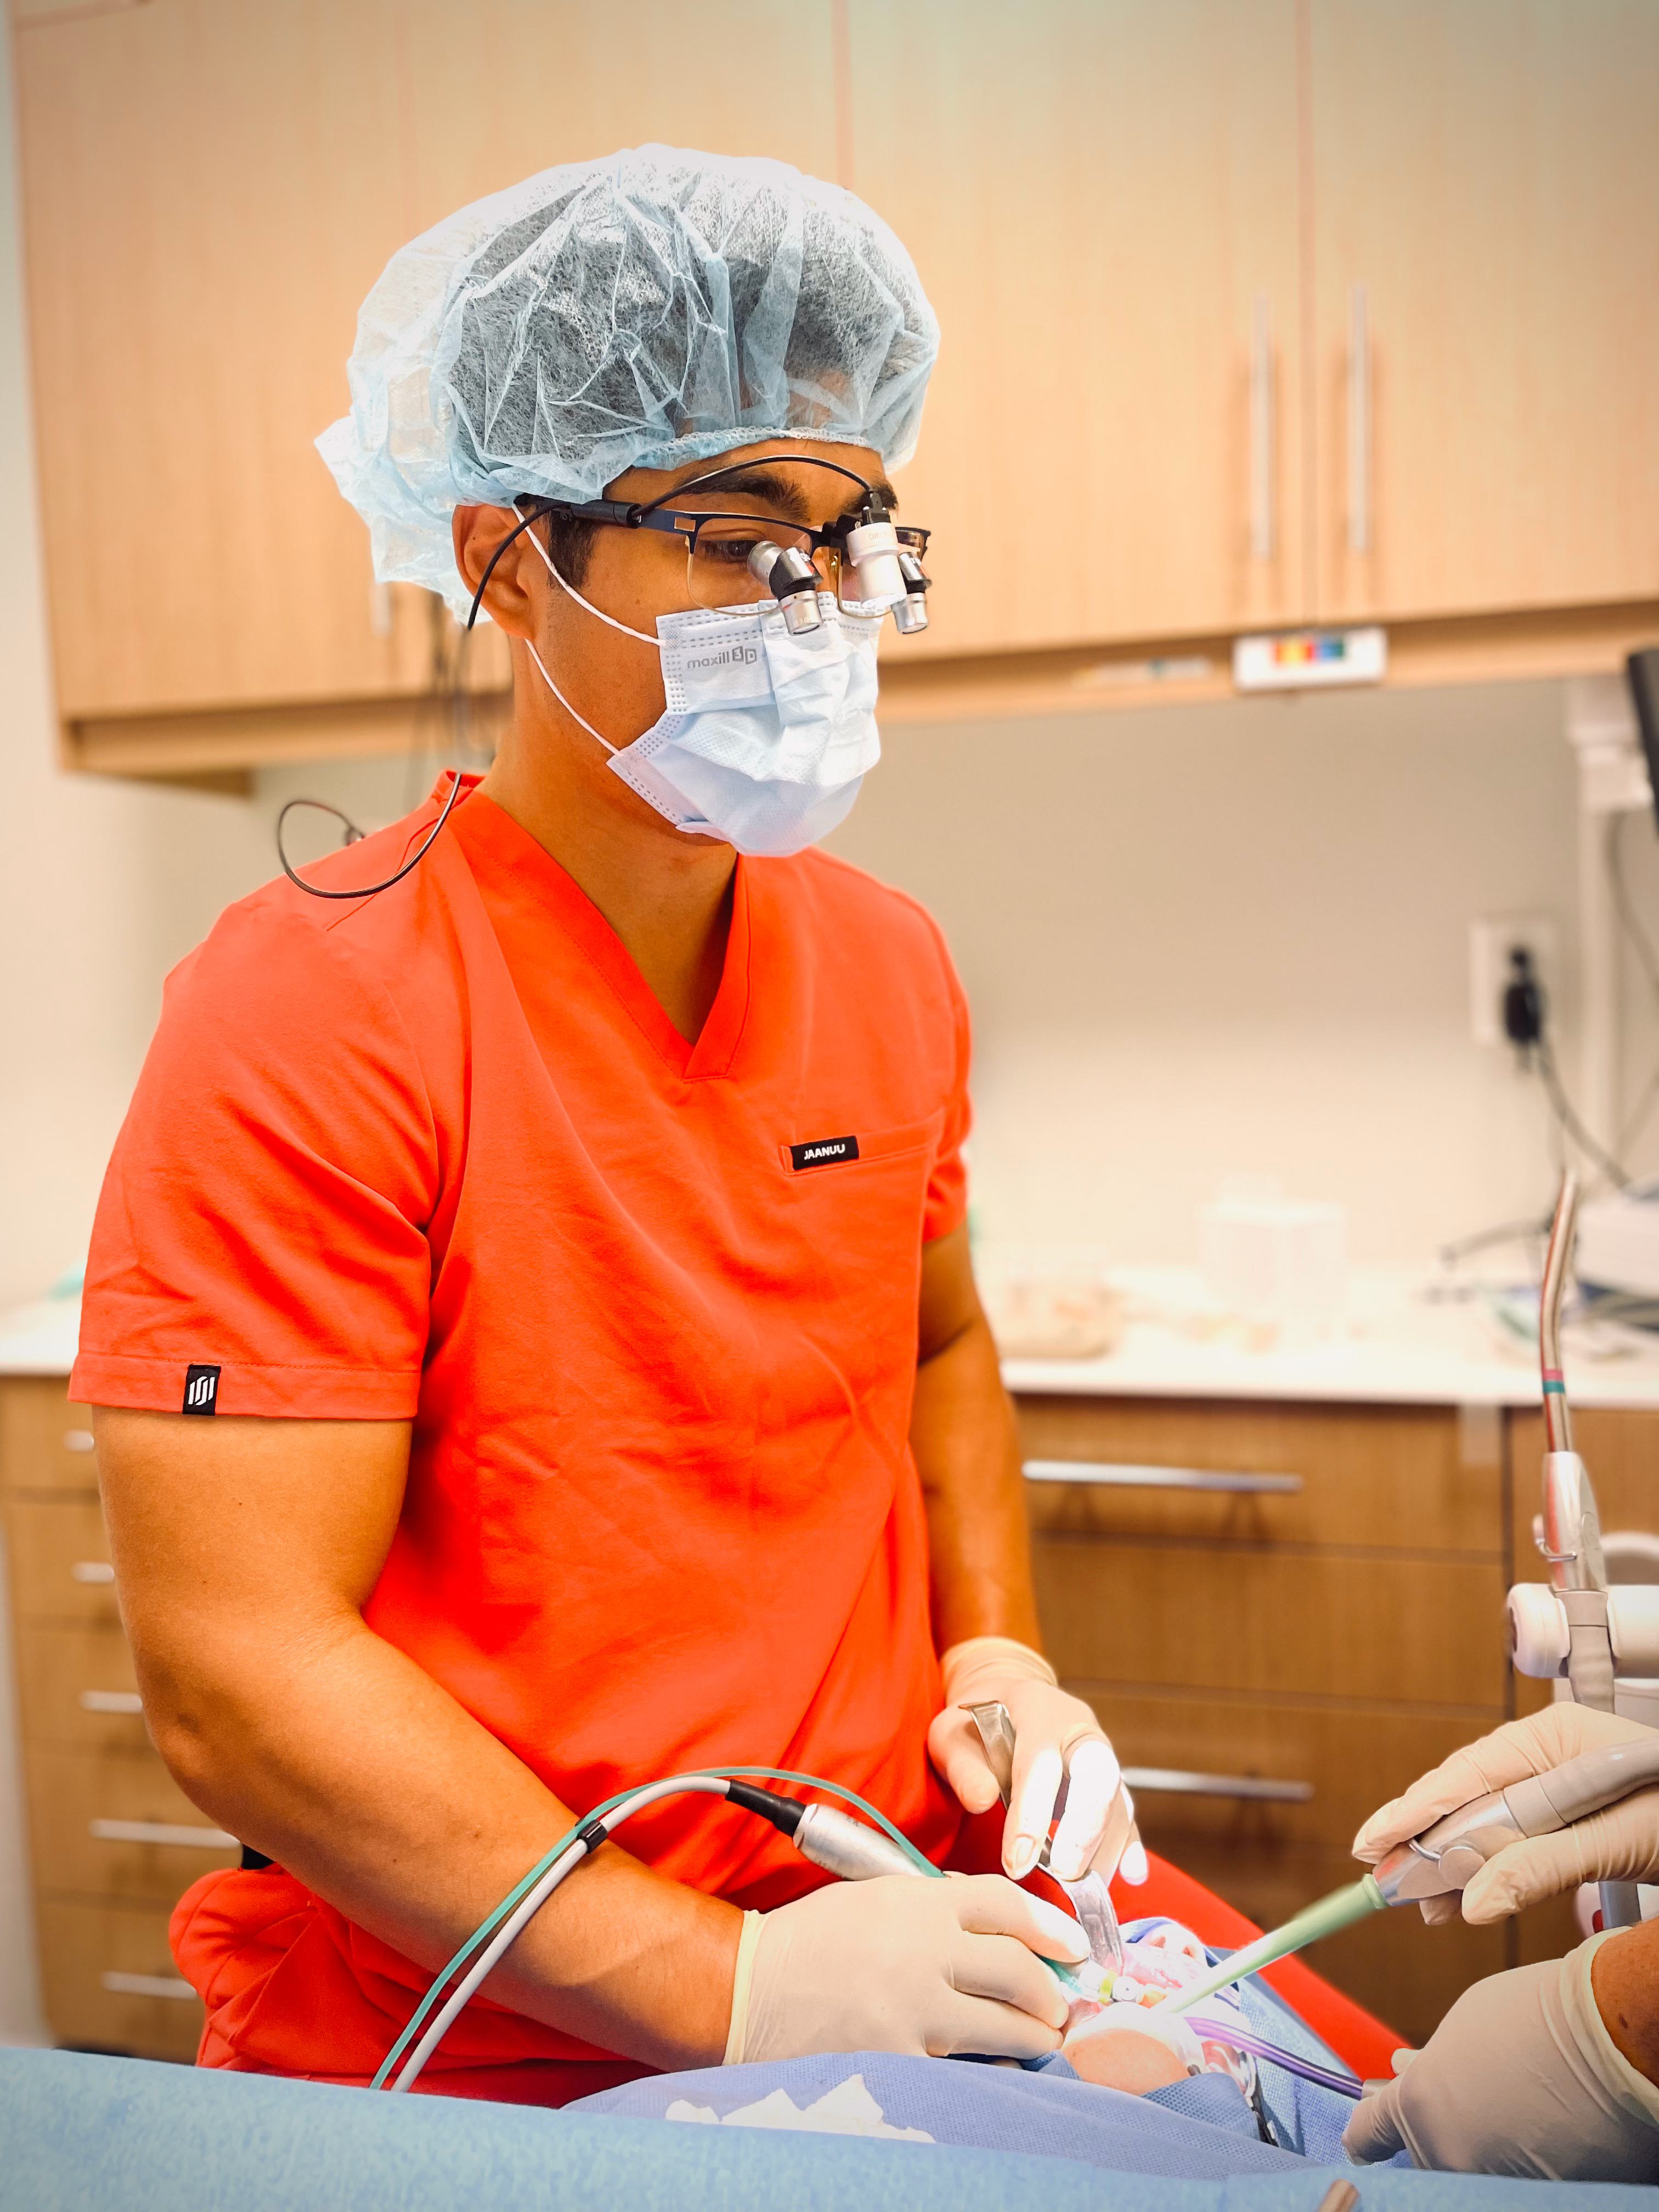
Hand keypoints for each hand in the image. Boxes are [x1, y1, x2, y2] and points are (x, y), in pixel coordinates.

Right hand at [725, 1872, 1087, 2063]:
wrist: (747, 1989)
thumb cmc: (812, 1941)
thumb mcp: (875, 1899)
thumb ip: (936, 1908)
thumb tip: (1002, 1930)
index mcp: (916, 1901)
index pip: (1005, 1904)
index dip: (1050, 1925)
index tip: (1073, 1947)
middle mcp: (922, 1950)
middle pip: (1017, 1969)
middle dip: (1049, 1992)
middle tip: (1059, 2005)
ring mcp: (913, 2009)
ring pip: (1002, 2026)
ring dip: (1031, 2034)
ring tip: (1041, 2037)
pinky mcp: (899, 2060)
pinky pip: (966, 2070)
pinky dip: (990, 2070)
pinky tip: (997, 2068)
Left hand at [927, 1637, 1143, 1883]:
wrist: (1001, 1701)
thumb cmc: (972, 1724)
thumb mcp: (951, 1734)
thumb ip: (963, 1766)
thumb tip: (981, 1801)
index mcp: (1036, 1708)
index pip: (1040, 1762)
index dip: (1032, 1814)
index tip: (1017, 1863)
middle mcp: (1078, 1728)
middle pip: (1097, 1775)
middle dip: (1084, 1829)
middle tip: (1064, 1875)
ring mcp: (1099, 1753)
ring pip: (1116, 1798)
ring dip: (1104, 1847)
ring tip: (1086, 1890)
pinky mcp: (1108, 1780)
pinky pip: (1124, 1812)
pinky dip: (1128, 1844)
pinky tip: (1131, 1874)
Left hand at [1342, 1937, 1658, 2180]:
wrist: (1613, 2041)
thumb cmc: (1536, 2018)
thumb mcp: (1462, 2028)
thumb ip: (1431, 2064)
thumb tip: (1408, 2073)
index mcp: (1419, 2112)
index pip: (1368, 2135)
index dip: (1363, 2136)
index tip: (1361, 2141)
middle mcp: (1451, 2159)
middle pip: (1424, 2156)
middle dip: (1433, 2131)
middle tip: (1457, 2103)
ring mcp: (1497, 2185)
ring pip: (1471, 2170)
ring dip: (1480, 2144)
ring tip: (1510, 2106)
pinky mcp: (1545, 2198)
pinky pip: (1516, 2181)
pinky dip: (1521, 2159)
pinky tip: (1537, 2131)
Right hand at [1352, 1705, 1658, 1923]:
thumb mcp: (1617, 1840)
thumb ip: (1540, 1867)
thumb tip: (1471, 1905)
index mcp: (1555, 1737)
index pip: (1468, 1773)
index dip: (1415, 1812)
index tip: (1373, 1843)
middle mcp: (1548, 1755)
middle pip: (1468, 1798)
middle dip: (1425, 1843)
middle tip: (1381, 1880)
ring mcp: (1556, 1787)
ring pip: (1484, 1825)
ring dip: (1451, 1866)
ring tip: (1415, 1902)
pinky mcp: (1566, 1821)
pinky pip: (1510, 1843)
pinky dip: (1483, 1872)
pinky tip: (1457, 1898)